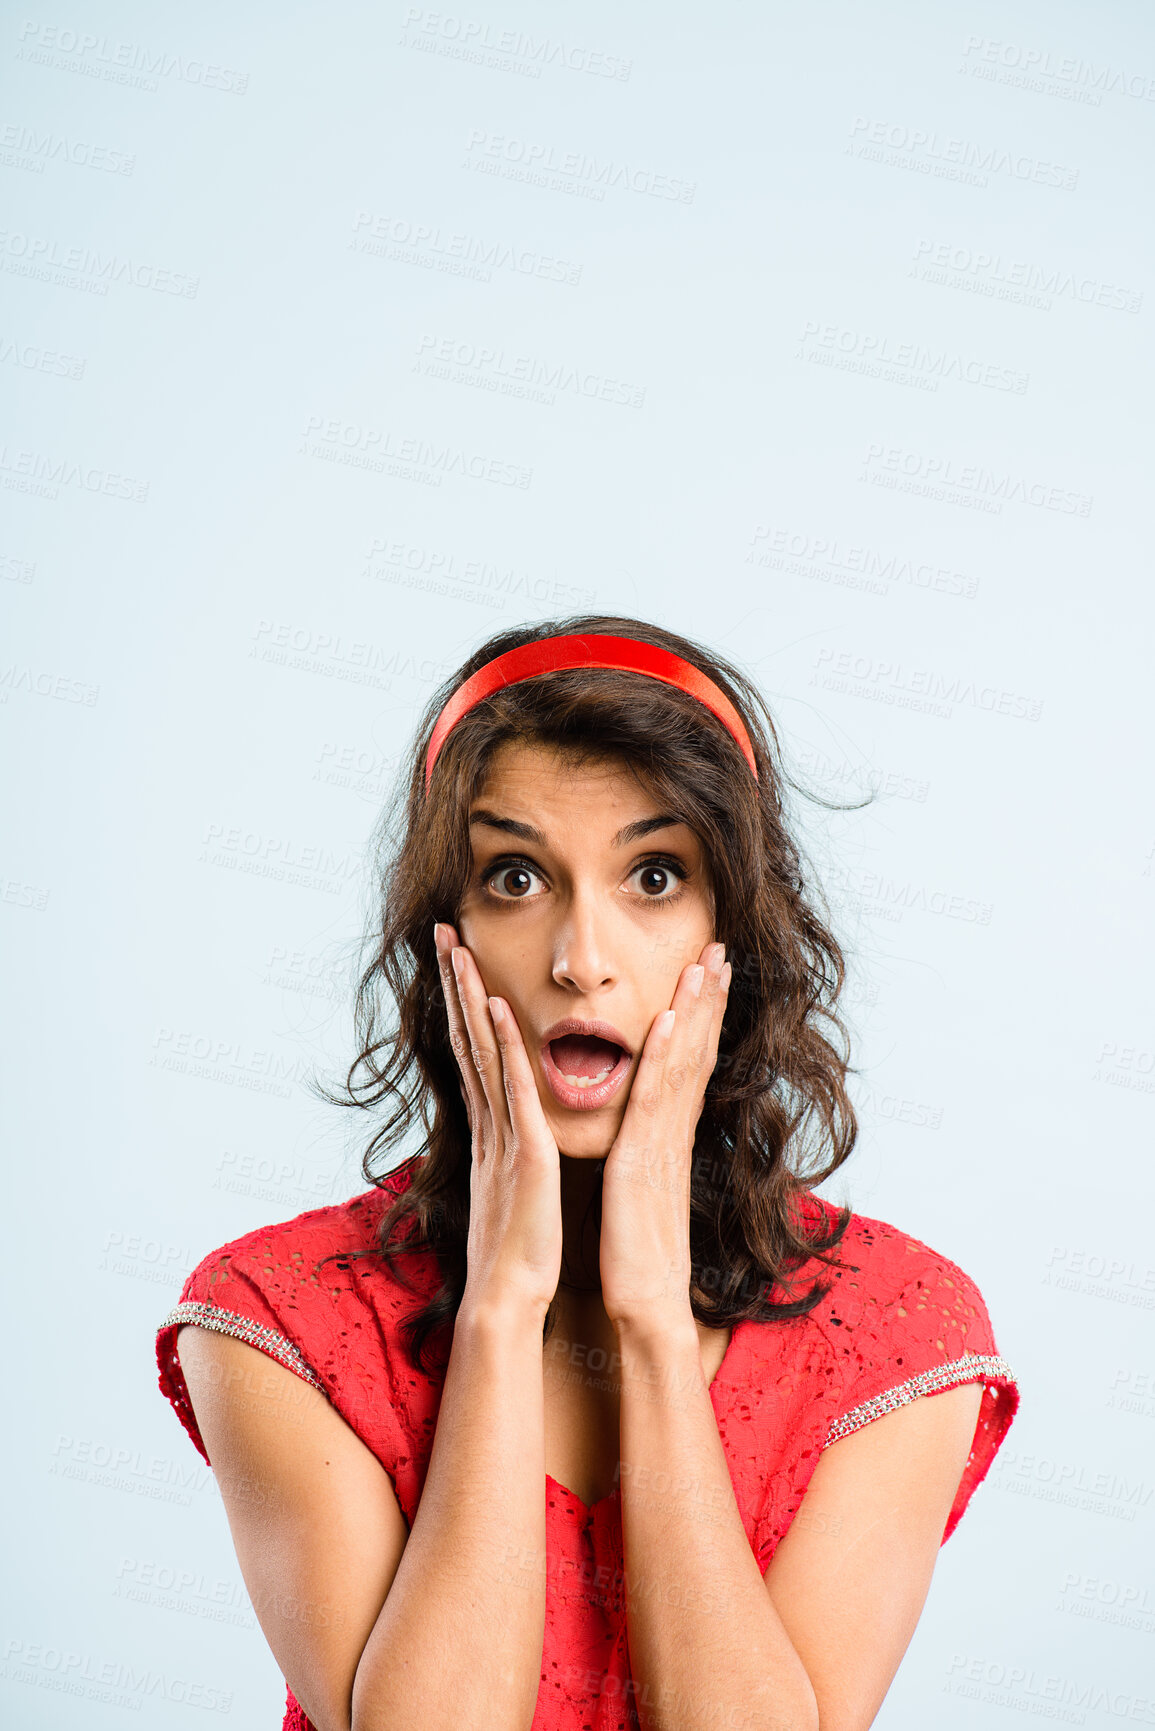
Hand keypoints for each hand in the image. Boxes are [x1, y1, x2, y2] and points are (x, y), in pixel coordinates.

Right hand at [434, 923, 562, 1318]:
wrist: (507, 1299)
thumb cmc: (513, 1250)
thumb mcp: (507, 1186)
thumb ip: (503, 1148)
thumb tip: (500, 1122)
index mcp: (489, 1129)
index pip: (472, 1052)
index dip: (461, 1004)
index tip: (455, 960)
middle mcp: (487, 1123)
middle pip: (466, 1039)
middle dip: (454, 984)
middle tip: (442, 933)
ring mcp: (501, 1134)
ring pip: (481, 1053)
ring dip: (470, 999)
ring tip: (459, 950)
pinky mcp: (523, 1152)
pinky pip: (512, 1090)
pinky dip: (502, 1048)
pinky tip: (497, 1008)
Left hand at [598, 941, 730, 1330]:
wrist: (647, 1301)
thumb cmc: (639, 1250)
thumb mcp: (642, 1185)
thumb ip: (647, 1148)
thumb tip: (646, 1127)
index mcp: (671, 1134)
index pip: (691, 1060)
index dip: (703, 1014)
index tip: (710, 971)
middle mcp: (674, 1130)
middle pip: (696, 1050)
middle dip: (708, 997)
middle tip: (719, 947)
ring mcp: (663, 1142)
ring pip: (682, 1063)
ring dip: (694, 1010)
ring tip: (704, 964)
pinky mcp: (643, 1159)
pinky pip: (655, 1100)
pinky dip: (663, 1057)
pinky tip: (666, 1020)